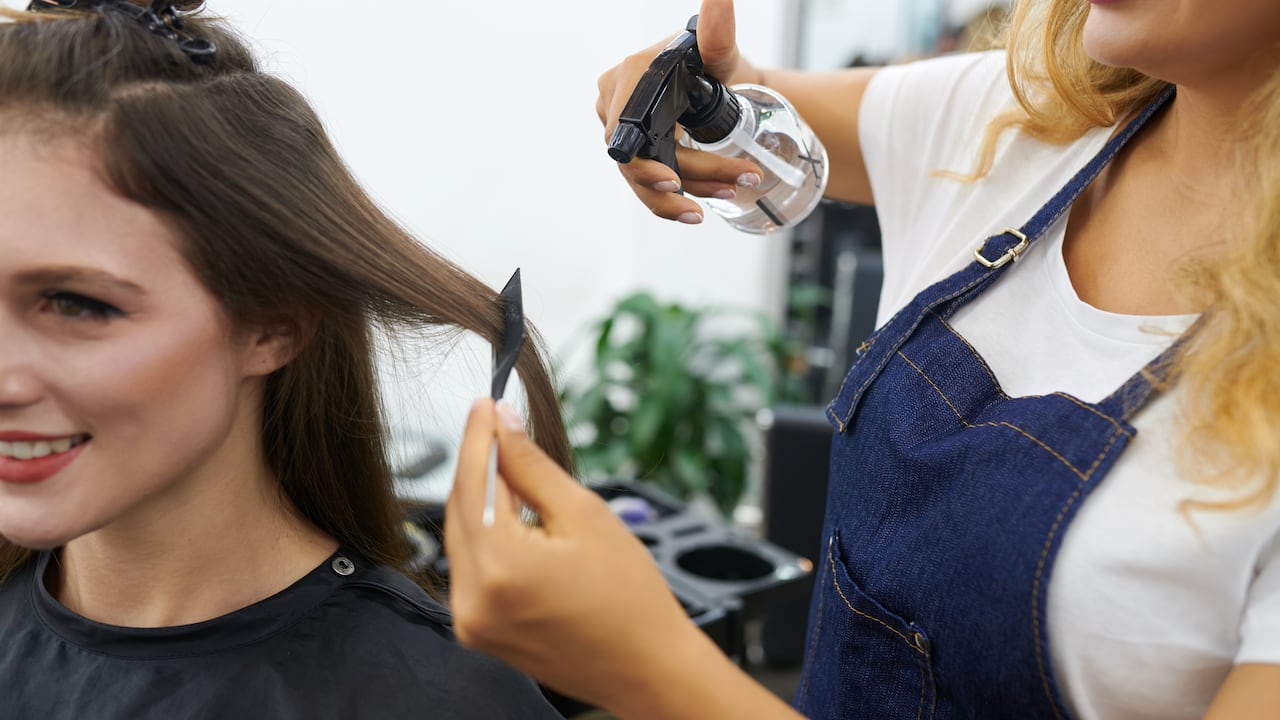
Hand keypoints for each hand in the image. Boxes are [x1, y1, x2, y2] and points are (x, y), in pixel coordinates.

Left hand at [444, 399, 697, 711]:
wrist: (646, 668)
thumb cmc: (630, 596)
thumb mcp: (585, 514)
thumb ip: (532, 466)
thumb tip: (501, 422)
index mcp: (500, 567)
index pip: (473, 481)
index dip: (477, 435)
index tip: (483, 402)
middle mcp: (471, 598)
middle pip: (459, 508)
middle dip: (477, 464)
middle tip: (497, 426)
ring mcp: (469, 620)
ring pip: (460, 536)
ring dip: (480, 500)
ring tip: (512, 472)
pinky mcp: (475, 632)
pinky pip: (467, 568)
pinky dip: (484, 537)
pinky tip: (511, 518)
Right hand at [596, 0, 764, 224]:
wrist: (722, 88)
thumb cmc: (718, 67)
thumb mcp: (721, 53)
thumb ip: (718, 34)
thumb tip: (718, 0)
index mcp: (631, 75)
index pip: (629, 128)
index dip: (646, 160)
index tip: (675, 179)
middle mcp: (615, 100)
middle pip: (637, 158)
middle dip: (685, 179)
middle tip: (730, 186)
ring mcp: (620, 127)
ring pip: (640, 178)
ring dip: (680, 198)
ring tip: (725, 196)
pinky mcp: (631, 149)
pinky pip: (642, 183)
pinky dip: (668, 202)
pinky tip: (694, 212)